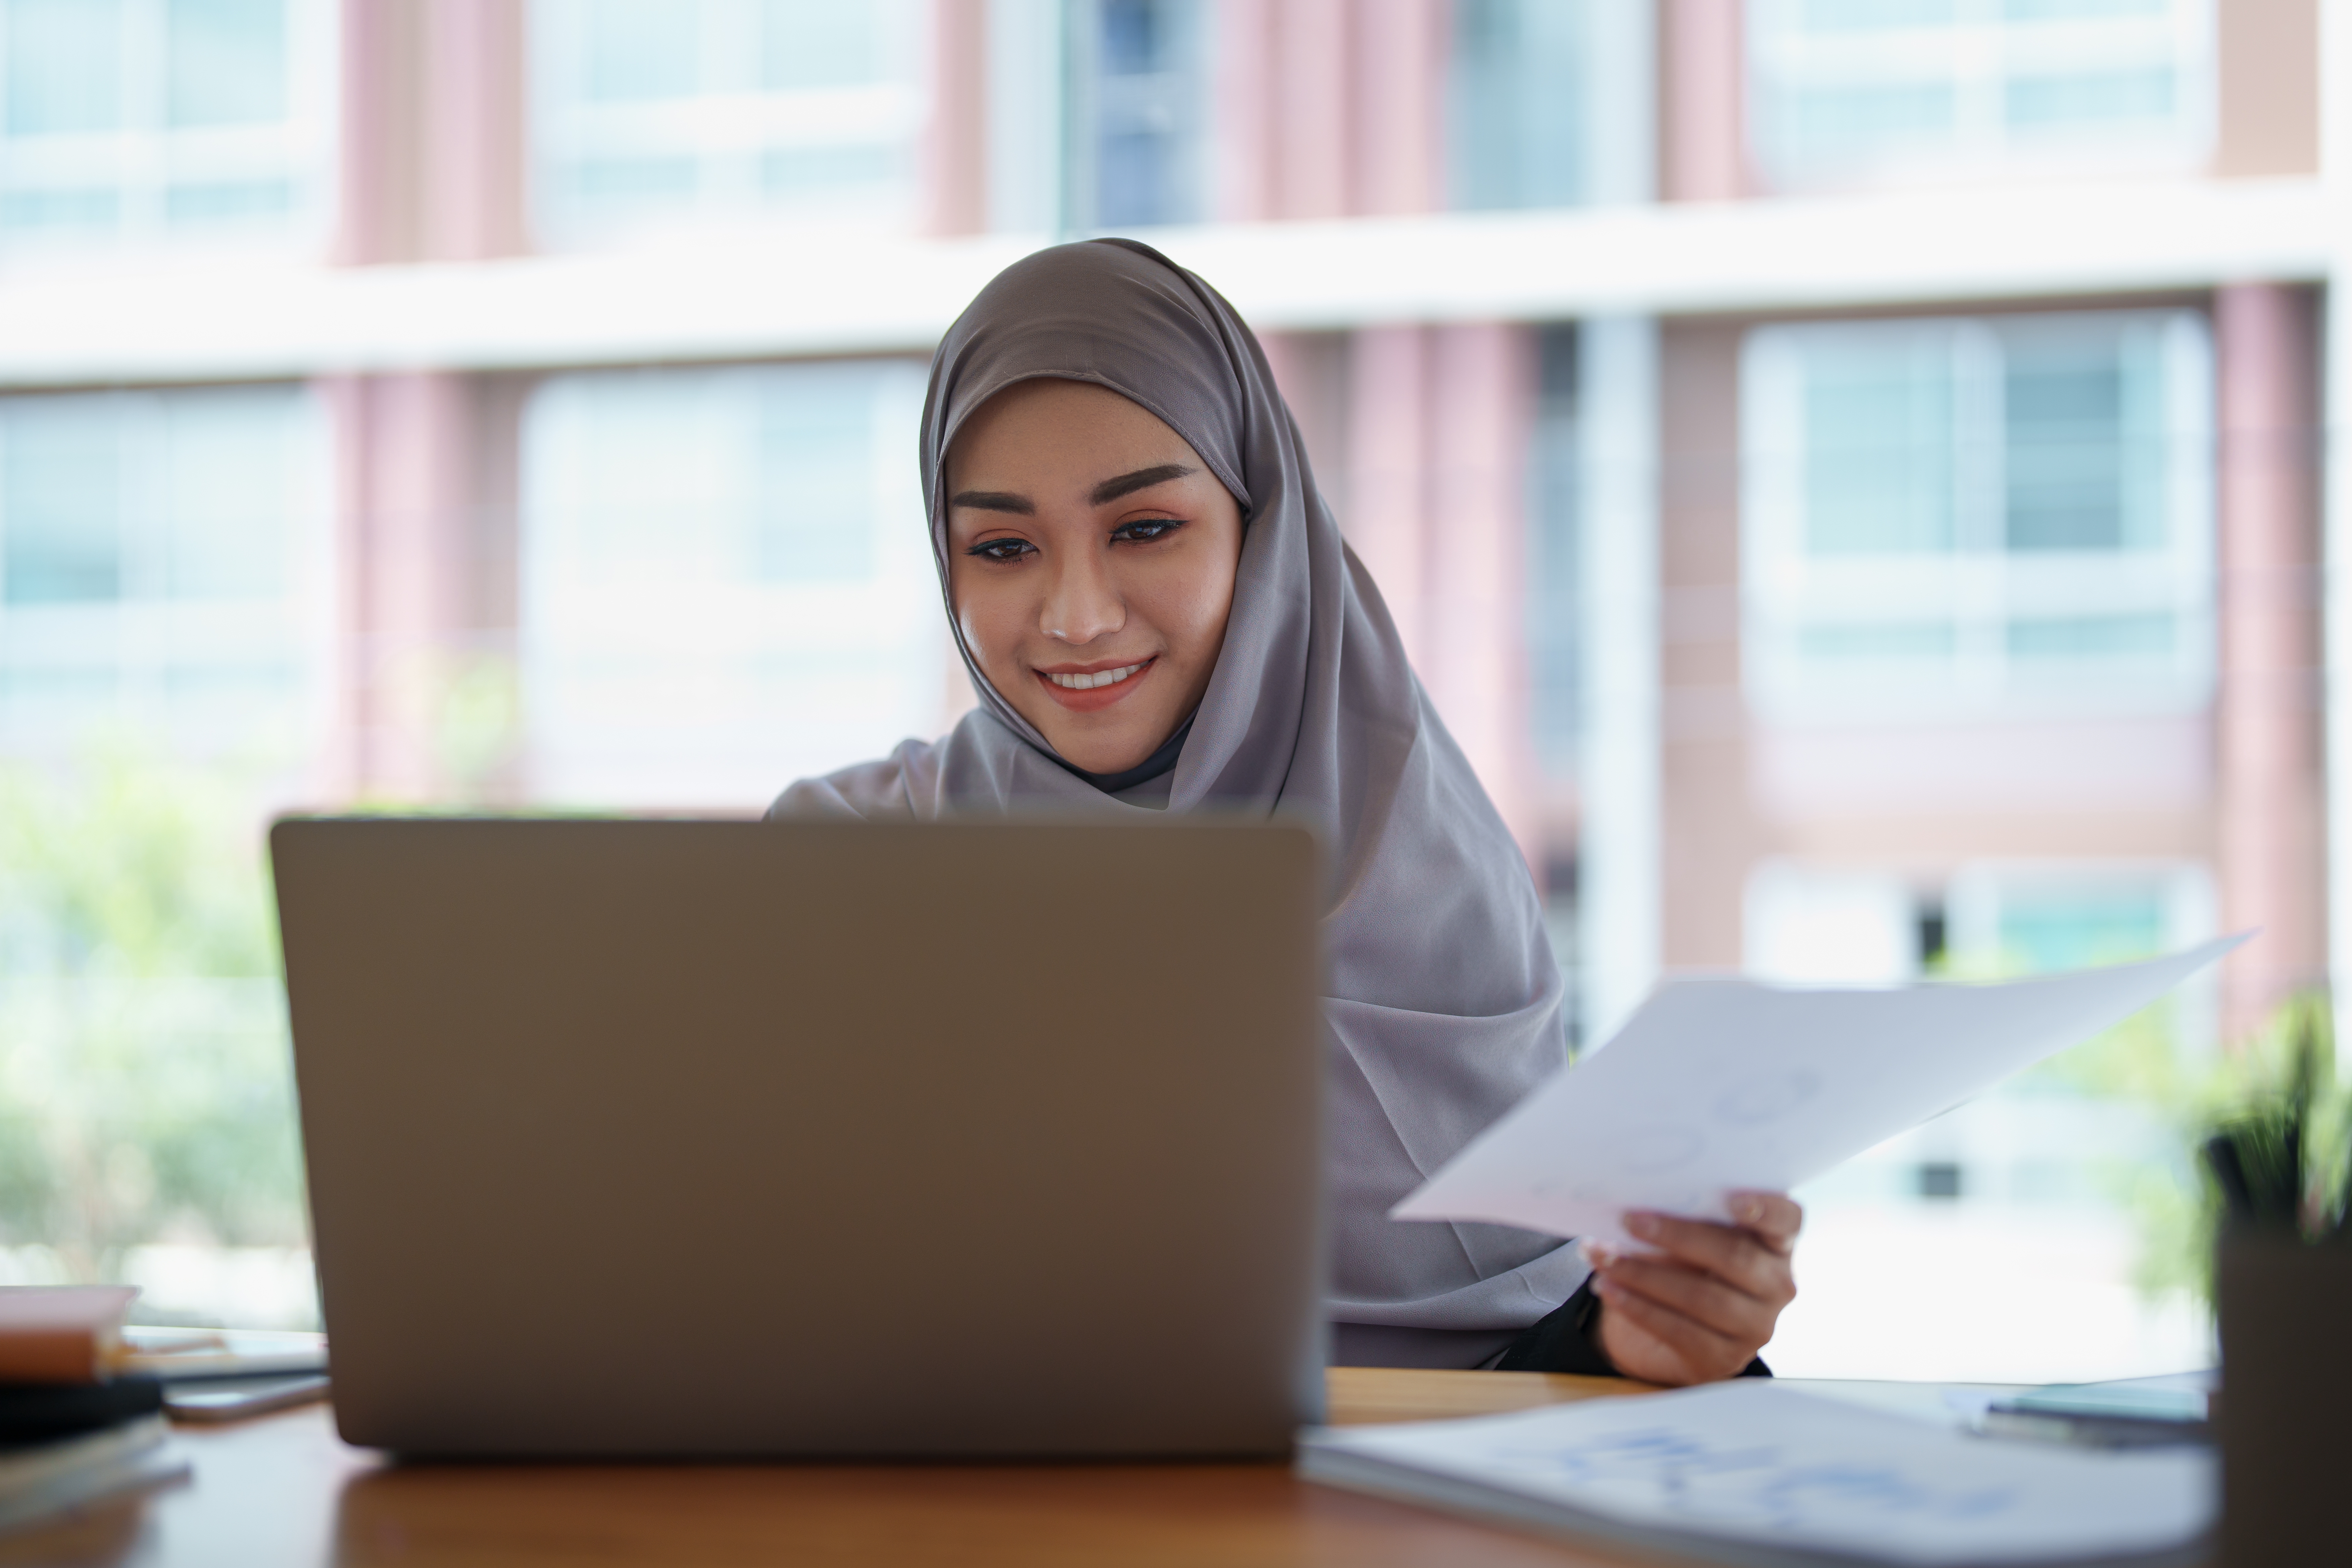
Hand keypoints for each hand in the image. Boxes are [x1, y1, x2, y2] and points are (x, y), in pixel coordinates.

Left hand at [1587, 1191, 1800, 1385]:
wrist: (1678, 1326)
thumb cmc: (1687, 1264)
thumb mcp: (1692, 1237)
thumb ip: (1684, 1217)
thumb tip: (1636, 1205)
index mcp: (1776, 1244)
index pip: (1786, 1221)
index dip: (1765, 1210)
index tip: (1733, 1201)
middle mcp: (1777, 1286)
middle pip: (1734, 1256)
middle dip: (1676, 1236)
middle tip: (1629, 1220)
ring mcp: (1756, 1327)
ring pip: (1702, 1297)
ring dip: (1643, 1274)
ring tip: (1603, 1257)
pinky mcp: (1724, 1359)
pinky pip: (1678, 1330)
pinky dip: (1637, 1306)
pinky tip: (1608, 1288)